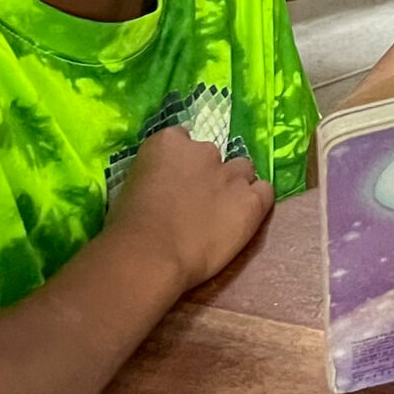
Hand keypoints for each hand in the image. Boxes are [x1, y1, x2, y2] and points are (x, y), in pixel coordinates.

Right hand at [106, 125, 271, 291]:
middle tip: (198, 202)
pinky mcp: (252, 200)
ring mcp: (232, 174)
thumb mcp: (132, 186)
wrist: (150, 253)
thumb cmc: (128, 227)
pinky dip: (256, 201)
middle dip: (210, 174)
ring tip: (223, 212)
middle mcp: (204, 150)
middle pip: (215, 155)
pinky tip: (244, 217)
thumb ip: (155, 176)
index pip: (183, 140)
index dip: (181, 163)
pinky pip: (265, 191)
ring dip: (234, 185)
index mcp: (168, 142)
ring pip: (243, 170)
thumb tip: (162, 188)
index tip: (176, 182)